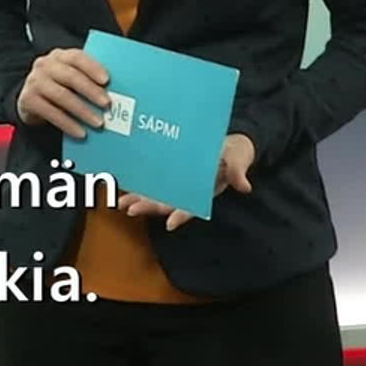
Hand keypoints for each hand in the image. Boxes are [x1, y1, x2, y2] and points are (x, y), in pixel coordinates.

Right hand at [15, 48, 109, 137]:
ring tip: (98, 122)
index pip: (77, 57)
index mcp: (60, 56)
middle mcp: (45, 65)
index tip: (107, 80)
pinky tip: (80, 132)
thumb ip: (87, 78)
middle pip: (71, 76)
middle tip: (107, 104)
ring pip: (62, 96)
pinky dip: (68, 124)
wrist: (30, 100)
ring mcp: (35, 81)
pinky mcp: (28, 99)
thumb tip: (116, 92)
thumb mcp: (70, 77)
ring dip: (83, 111)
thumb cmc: (59, 87)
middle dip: (91, 91)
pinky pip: (51, 113)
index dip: (92, 67)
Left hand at [117, 133, 255, 229]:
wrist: (230, 142)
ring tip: (121, 203)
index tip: (170, 223)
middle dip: (149, 207)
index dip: (182, 215)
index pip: (192, 206)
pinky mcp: (171, 171)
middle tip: (130, 210)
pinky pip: (154, 180)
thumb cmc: (235, 153)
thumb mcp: (239, 159)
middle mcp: (189, 190)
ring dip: (139, 199)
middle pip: (167, 202)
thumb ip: (238, 171)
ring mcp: (179, 182)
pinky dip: (140, 184)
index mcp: (205, 190)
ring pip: (157, 194)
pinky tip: (123, 185)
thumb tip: (245, 186)